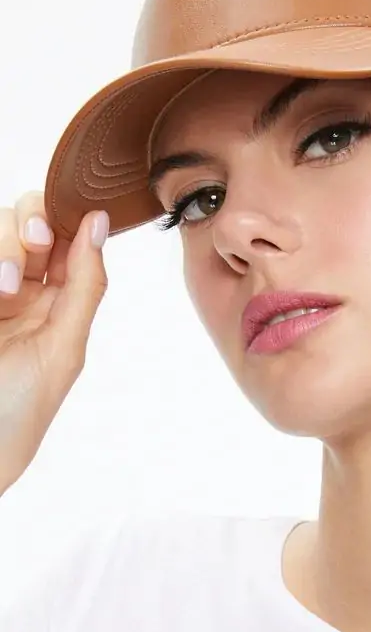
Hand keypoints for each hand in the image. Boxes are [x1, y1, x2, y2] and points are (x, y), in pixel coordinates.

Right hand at [0, 192, 108, 495]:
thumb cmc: (19, 411)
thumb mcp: (63, 347)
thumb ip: (84, 284)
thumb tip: (100, 222)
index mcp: (53, 301)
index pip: (64, 237)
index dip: (67, 220)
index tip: (70, 221)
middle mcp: (15, 289)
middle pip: (24, 221)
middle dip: (31, 224)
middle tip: (37, 244)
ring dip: (4, 245)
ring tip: (3, 288)